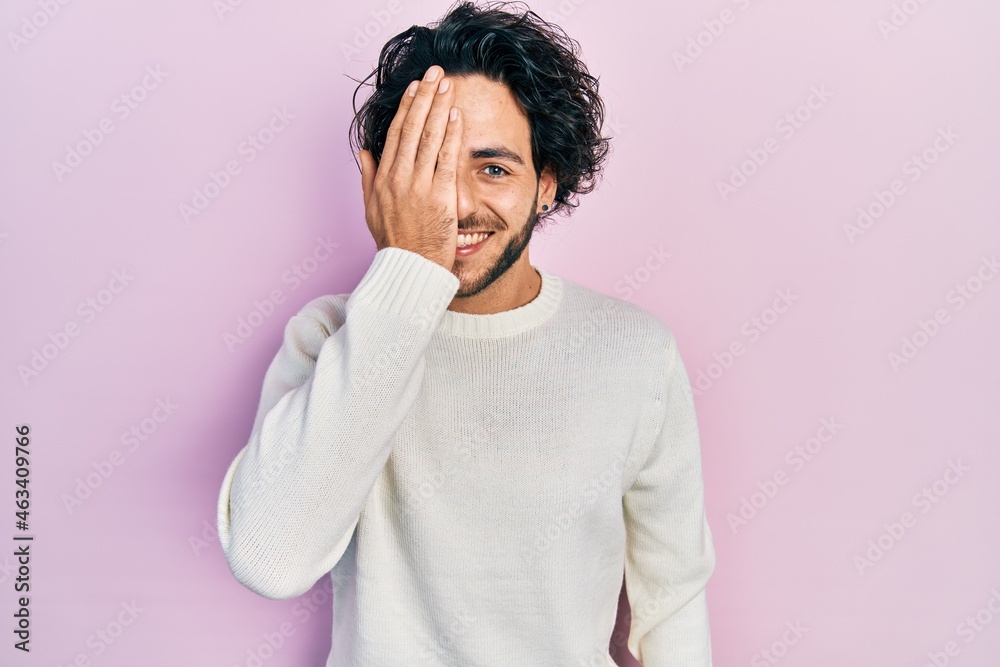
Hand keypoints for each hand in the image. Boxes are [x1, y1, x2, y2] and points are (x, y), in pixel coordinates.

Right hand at [358, 64, 462, 271]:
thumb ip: (368, 178)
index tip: (415, 87)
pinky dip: (450, 135)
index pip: (396, 134)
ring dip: (438, 107)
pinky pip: (446, 159)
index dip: (407, 107)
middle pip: (412, 128)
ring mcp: (419, 186)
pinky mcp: (439, 197)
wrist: (409, 271)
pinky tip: (455, 115)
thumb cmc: (394, 244)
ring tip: (447, 84)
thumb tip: (364, 152)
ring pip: (428, 137)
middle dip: (424, 96)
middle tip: (435, 72)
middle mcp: (398, 178)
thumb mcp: (372, 210)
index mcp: (383, 179)